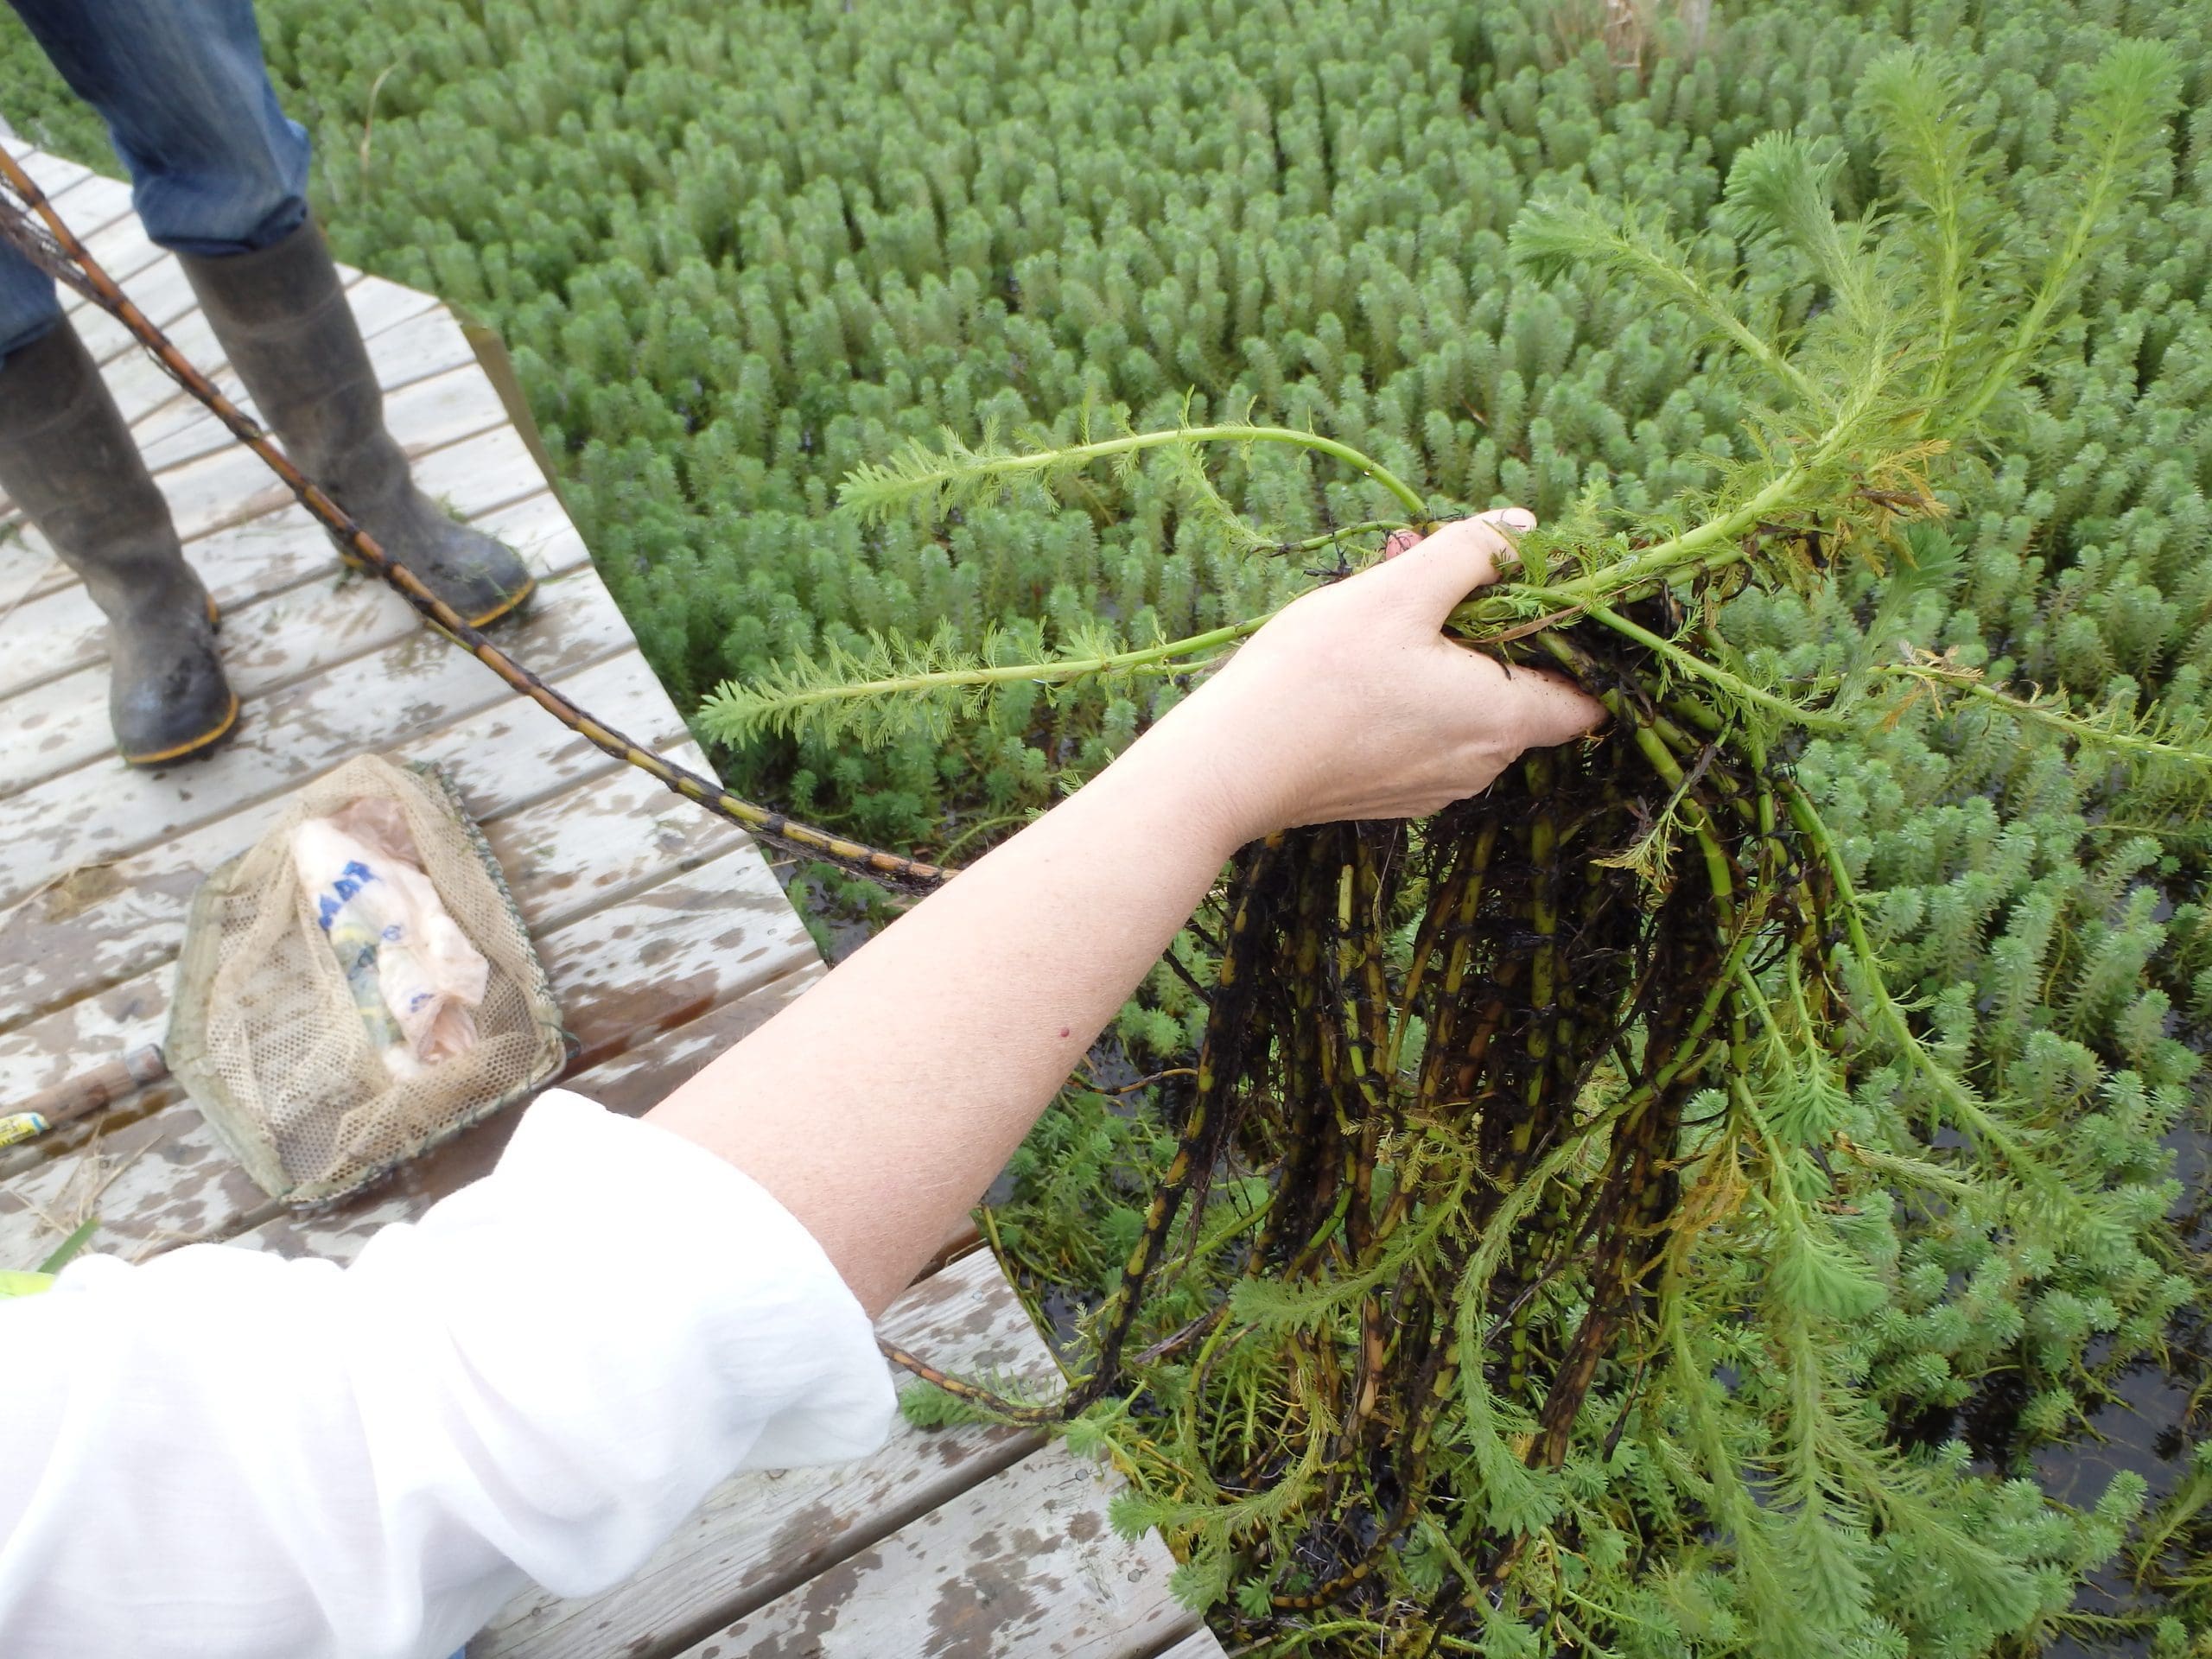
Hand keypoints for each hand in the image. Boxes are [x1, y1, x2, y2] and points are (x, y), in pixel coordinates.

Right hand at [1150, 508, 1605, 842]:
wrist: (1232, 767)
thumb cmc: (1317, 676)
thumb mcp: (1399, 590)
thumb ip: (1473, 551)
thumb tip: (1526, 529)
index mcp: (1504, 718)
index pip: (1589, 698)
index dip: (1580, 647)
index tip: (1543, 601)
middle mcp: (1482, 765)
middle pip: (1522, 694)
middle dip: (1492, 633)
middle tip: (1435, 582)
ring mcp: (1436, 787)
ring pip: (1470, 713)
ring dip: (1447, 661)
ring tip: (1386, 614)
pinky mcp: (1392, 796)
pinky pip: (1428, 738)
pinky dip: (1414, 699)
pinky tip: (1360, 667)